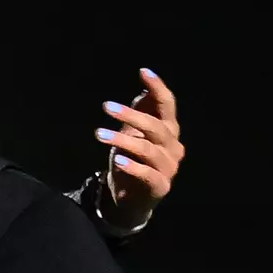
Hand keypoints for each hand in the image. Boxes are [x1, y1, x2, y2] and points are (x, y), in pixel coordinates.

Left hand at [95, 68, 184, 230]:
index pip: (168, 105)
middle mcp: (173, 146)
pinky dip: (132, 166)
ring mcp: (169, 167)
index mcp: (169, 130)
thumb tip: (144, 91)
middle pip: (156, 126)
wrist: (132, 200)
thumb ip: (141, 114)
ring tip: (99, 134)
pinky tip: (117, 160)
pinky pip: (147, 174)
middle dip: (131, 114)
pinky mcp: (160, 186)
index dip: (158, 88)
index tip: (143, 72)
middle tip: (106, 106)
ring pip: (148, 149)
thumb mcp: (133, 135)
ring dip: (122, 140)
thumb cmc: (132, 161)